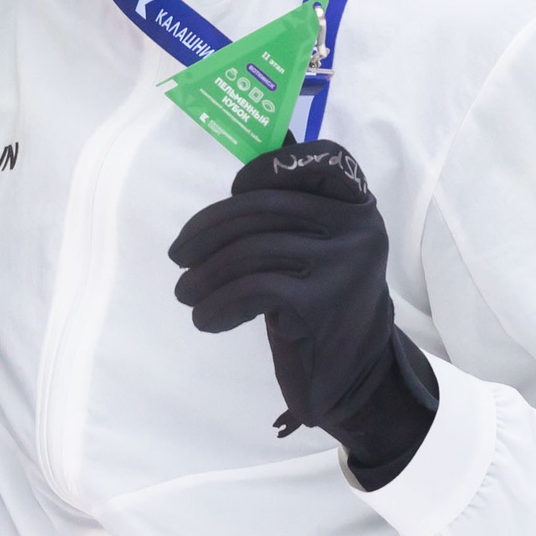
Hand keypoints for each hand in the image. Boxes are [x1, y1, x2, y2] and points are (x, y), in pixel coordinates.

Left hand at [167, 139, 438, 486]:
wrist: (351, 376)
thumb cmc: (319, 303)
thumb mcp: (315, 248)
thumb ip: (290, 211)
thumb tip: (241, 181)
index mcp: (357, 205)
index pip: (322, 160)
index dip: (271, 166)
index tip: (236, 190)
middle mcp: (357, 227)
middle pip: (265, 208)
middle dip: (208, 230)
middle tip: (178, 256)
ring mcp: (342, 264)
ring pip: (250, 250)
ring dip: (203, 275)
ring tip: (186, 294)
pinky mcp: (320, 302)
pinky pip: (250, 289)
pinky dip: (216, 304)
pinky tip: (206, 319)